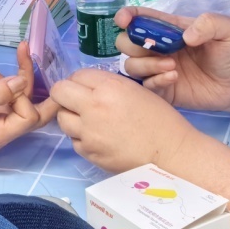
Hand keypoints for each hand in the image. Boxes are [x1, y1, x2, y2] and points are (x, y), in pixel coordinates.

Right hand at [0, 43, 57, 149]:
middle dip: (32, 82)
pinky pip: (12, 93)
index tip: (5, 82)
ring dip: (14, 77)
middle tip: (30, 55)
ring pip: (23, 98)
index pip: (27, 117)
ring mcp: (0, 119)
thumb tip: (23, 81)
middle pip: (33, 111)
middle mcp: (3, 130)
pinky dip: (4, 80)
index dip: (22, 97)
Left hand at [52, 68, 193, 172]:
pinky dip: (81, 138)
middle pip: (59, 92)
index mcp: (109, 87)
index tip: (87, 88)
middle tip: (77, 102)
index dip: (81, 81)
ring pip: (62, 117)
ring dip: (71, 117)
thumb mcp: (136, 91)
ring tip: (89, 121)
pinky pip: (74, 140)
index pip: (77, 74)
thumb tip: (87, 87)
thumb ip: (108, 86)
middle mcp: (93, 106)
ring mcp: (88, 132)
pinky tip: (98, 138)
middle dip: (66, 95)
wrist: (170, 154)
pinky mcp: (89, 152)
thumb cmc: (160, 120)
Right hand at [113, 6, 229, 110]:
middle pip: (125, 43)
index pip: (137, 17)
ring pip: (130, 66)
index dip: (126, 16)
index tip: (124, 21)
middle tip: (157, 50)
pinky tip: (173, 78)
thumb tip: (186, 36)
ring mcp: (157, 69)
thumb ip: (210, 23)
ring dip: (146, 65)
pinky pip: (145, 86)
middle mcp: (156, 48)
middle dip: (133, 44)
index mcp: (166, 28)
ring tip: (172, 66)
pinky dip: (154, 81)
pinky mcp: (162, 90)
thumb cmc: (229, 52)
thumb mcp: (227, 30)